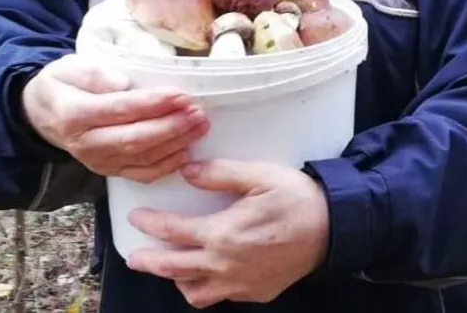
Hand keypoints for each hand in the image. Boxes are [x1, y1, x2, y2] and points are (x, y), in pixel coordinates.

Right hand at [19, 53, 208, 182]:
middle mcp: (86, 143)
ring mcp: (98, 162)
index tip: (180, 95)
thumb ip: (95, 74)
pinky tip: (187, 152)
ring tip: (200, 125)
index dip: (153, 104)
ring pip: (142, 158)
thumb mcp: (69, 68)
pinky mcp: (109, 171)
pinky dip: (166, 166)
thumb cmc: (63, 84)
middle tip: (198, 112)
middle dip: (171, 126)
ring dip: (175, 143)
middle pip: (135, 139)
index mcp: (75, 114)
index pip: (120, 110)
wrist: (42, 114)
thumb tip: (124, 82)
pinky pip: (140, 175)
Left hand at [125, 159, 329, 307]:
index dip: (151, 224)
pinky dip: (206, 286)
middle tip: (133, 257)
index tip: (137, 217)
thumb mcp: (259, 175)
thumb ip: (220, 174)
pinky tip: (208, 273)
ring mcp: (240, 284)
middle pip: (174, 269)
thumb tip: (187, 171)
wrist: (332, 229)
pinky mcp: (255, 293)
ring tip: (172, 266)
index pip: (174, 231)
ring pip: (195, 292)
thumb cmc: (295, 197)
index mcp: (223, 233)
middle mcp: (225, 264)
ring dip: (178, 279)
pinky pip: (220, 296)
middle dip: (149, 262)